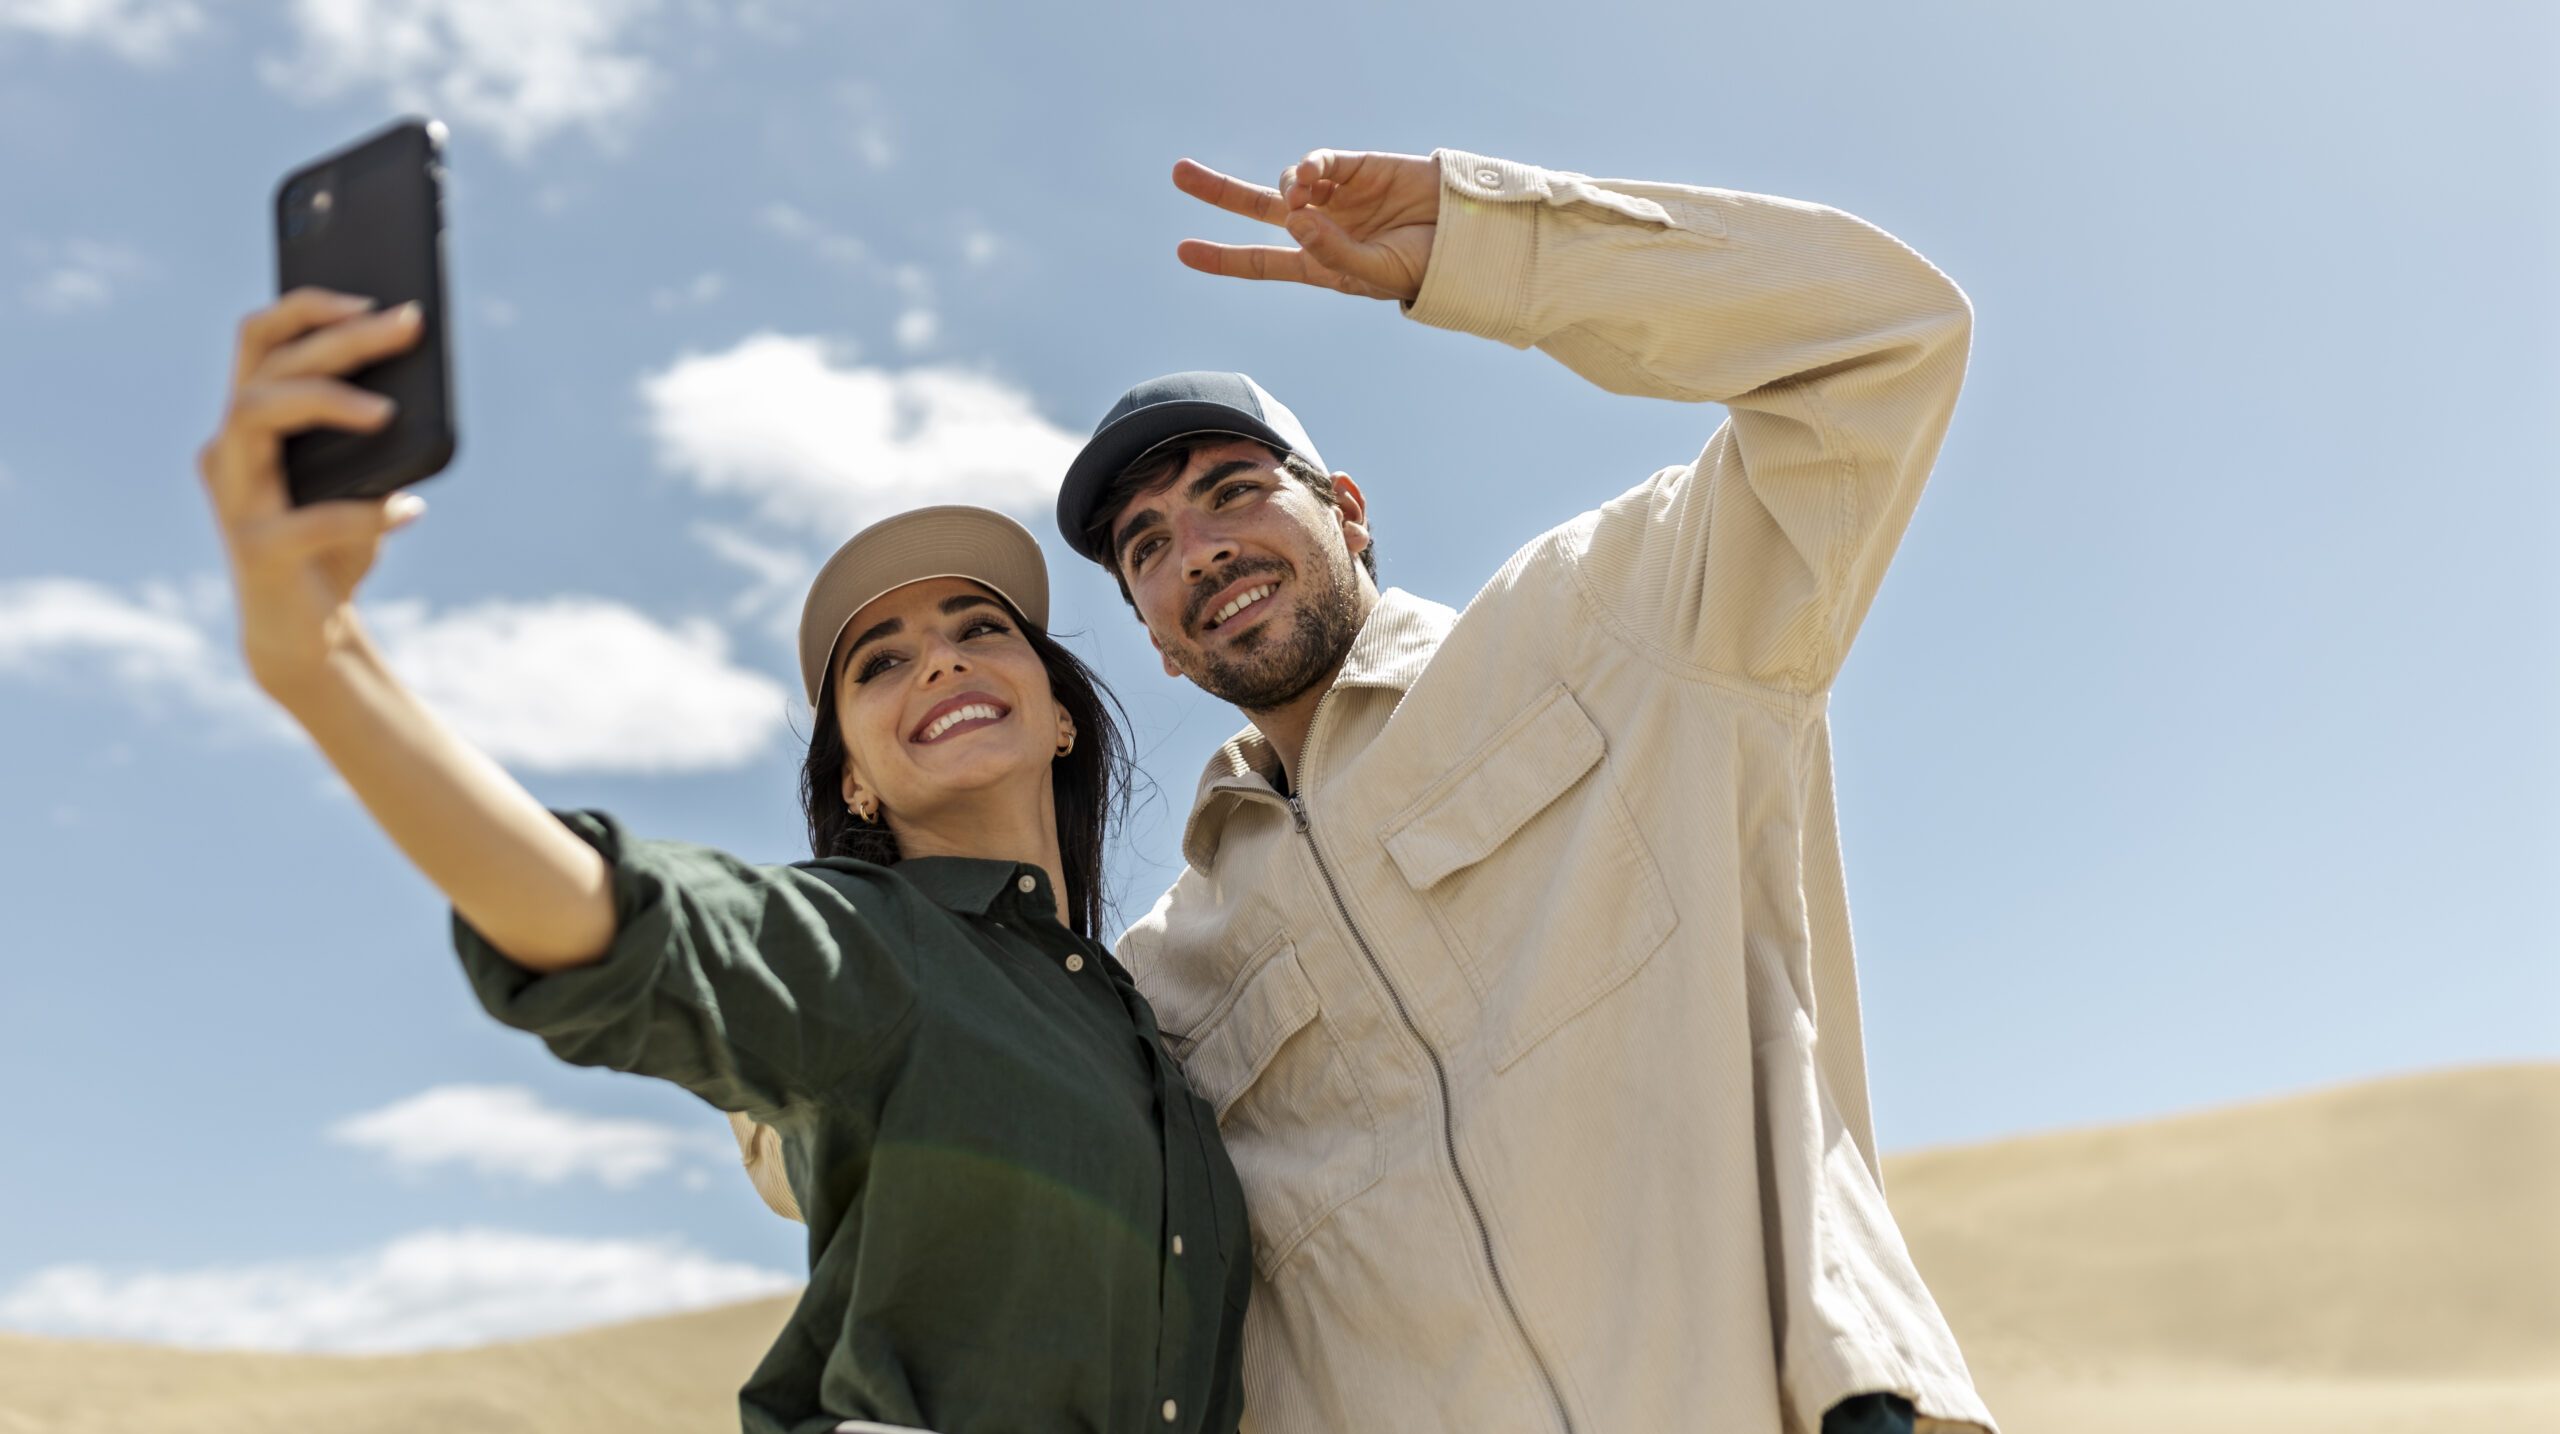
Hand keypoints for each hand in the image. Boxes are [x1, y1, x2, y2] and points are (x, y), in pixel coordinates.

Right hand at [196, 288, 426, 698]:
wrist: (307, 635)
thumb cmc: (334, 546)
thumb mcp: (361, 478)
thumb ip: (375, 434)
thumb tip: (425, 382)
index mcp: (249, 424)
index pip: (259, 340)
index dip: (307, 307)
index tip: (370, 296)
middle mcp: (227, 450)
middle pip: (268, 367)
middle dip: (340, 338)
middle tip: (406, 324)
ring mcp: (233, 497)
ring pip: (255, 413)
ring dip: (325, 399)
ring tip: (387, 411)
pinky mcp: (254, 548)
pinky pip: (308, 518)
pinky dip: (364, 512)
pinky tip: (408, 512)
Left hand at [1174, 149, 1439, 302]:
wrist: (1468, 235)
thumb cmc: (1423, 266)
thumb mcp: (1373, 273)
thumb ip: (1330, 252)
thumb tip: (1293, 219)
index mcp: (1320, 263)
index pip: (1262, 261)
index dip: (1223, 256)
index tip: (1183, 250)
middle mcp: (1322, 226)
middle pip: (1258, 208)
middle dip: (1219, 191)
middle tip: (1179, 173)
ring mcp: (1337, 194)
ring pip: (1287, 183)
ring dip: (1286, 187)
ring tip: (1306, 195)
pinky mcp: (1356, 166)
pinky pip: (1318, 162)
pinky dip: (1307, 166)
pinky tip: (1312, 177)